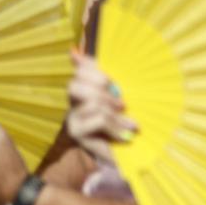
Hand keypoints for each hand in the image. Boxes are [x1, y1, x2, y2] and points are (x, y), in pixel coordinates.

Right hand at [66, 50, 135, 167]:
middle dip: (102, 91)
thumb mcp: (114, 96)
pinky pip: (98, 122)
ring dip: (117, 116)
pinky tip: (127, 137)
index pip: (79, 70)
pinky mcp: (78, 135)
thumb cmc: (118, 120)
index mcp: (82, 88)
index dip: (94, 71)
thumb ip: (102, 74)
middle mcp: (72, 102)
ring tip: (133, 125)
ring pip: (93, 105)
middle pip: (75, 86)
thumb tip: (72, 51)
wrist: (118, 153)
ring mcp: (72, 119)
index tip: (113, 81)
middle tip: (122, 103)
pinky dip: (115, 128)